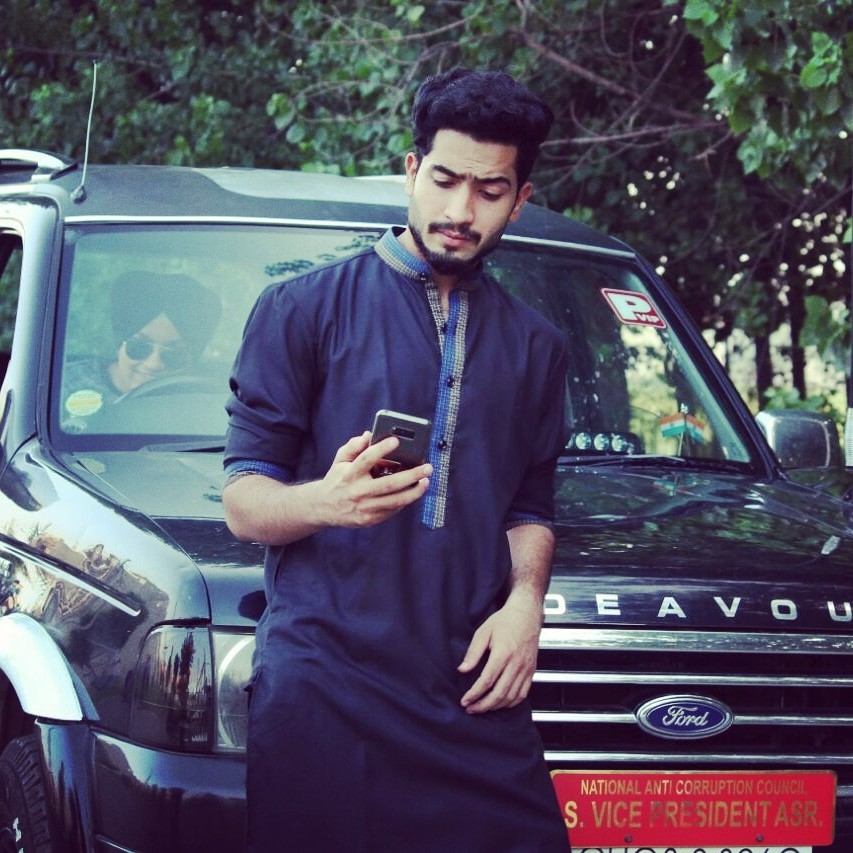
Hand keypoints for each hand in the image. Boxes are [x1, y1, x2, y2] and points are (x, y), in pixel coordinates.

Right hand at [317, 431, 431, 527]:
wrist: (324, 508)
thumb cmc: (337, 479)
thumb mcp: (340, 460)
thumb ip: (353, 446)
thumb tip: (369, 435)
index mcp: (349, 474)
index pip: (366, 459)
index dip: (381, 449)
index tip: (396, 440)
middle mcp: (357, 492)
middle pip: (389, 484)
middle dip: (411, 476)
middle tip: (427, 467)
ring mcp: (364, 508)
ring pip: (395, 501)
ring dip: (414, 492)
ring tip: (426, 482)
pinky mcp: (370, 519)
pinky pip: (392, 510)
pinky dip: (405, 501)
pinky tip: (413, 492)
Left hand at [458, 590, 542, 714]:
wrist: (526, 614)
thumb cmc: (505, 621)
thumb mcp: (484, 631)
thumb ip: (473, 652)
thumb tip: (462, 670)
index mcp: (503, 653)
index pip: (487, 680)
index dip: (474, 693)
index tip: (465, 700)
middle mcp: (516, 664)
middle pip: (500, 693)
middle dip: (483, 705)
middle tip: (471, 709)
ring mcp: (526, 669)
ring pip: (511, 697)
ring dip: (496, 707)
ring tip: (482, 708)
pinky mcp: (531, 672)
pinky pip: (523, 694)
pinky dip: (511, 703)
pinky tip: (500, 704)